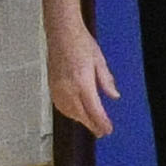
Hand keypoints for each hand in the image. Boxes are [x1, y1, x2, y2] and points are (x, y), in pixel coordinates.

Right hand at [47, 13, 119, 136]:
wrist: (62, 33)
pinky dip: (68, 112)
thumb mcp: (100, 61)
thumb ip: (106, 81)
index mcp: (82, 82)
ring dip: (80, 120)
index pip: (93, 109)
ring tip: (91, 125)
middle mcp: (68, 87)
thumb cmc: (81, 43)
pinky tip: (75, 114)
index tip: (108, 130)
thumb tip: (114, 96)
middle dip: (92, 125)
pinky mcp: (52, 85)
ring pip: (69, 112)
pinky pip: (60, 105)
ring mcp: (58, 87)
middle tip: (102, 132)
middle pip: (80, 114)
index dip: (101, 122)